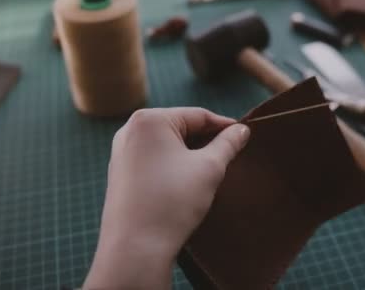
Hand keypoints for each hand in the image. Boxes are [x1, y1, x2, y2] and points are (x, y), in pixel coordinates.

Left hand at [83, 108, 249, 289]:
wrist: (135, 248)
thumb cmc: (172, 202)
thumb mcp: (209, 168)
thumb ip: (228, 143)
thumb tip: (241, 130)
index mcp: (149, 120)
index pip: (197, 115)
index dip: (225, 125)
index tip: (244, 135)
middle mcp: (129, 130)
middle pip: (180, 127)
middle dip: (207, 140)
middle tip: (231, 153)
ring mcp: (121, 153)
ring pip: (167, 145)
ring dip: (191, 154)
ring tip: (212, 169)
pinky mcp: (120, 174)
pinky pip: (154, 160)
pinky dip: (174, 165)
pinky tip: (188, 182)